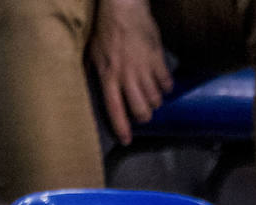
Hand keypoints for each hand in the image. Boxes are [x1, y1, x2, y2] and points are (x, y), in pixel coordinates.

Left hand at [90, 0, 174, 145]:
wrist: (123, 9)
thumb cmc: (106, 29)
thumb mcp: (93, 51)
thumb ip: (93, 71)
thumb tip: (89, 84)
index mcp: (108, 76)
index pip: (115, 109)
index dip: (121, 128)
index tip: (127, 140)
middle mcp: (127, 77)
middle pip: (141, 110)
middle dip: (143, 116)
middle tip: (143, 112)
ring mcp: (144, 70)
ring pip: (155, 100)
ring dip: (154, 101)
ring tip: (151, 96)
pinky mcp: (158, 61)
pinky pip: (166, 84)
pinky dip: (165, 87)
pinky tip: (161, 82)